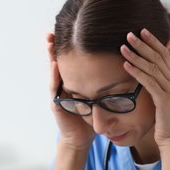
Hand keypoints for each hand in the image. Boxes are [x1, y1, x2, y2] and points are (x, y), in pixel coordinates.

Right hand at [46, 33, 95, 149]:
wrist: (82, 138)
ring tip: (50, 42)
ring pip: (53, 73)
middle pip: (58, 63)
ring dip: (51, 58)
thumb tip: (119, 67)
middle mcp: (62, 87)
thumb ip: (101, 84)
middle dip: (55, 48)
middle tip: (53, 32)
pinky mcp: (57, 105)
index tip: (68, 32)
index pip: (69, 62)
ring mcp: (58, 95)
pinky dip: (55, 77)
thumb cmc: (91, 118)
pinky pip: (55, 89)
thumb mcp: (96, 97)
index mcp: (72, 84)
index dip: (67, 48)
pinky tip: (55, 65)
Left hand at [120, 29, 169, 147]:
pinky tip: (126, 66)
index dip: (153, 41)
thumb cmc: (164, 117)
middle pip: (158, 57)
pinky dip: (137, 72)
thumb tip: (149, 71)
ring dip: (136, 56)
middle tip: (129, 34)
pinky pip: (149, 82)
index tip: (142, 31)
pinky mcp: (164, 100)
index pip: (164, 54)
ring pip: (152, 68)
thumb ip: (158, 81)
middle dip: (143, 45)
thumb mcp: (162, 95)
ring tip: (123, 48)